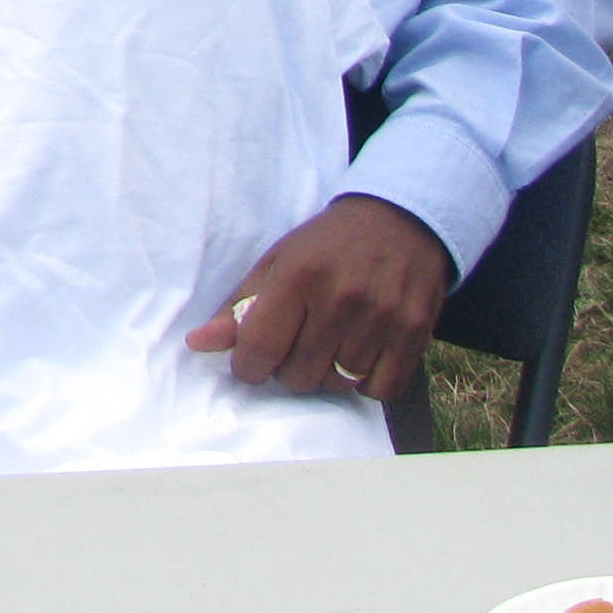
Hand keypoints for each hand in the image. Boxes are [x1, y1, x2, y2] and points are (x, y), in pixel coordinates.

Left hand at [185, 194, 451, 400]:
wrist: (399, 221)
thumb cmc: (326, 245)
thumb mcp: (276, 262)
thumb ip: (238, 307)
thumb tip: (197, 344)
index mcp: (298, 275)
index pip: (259, 348)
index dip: (247, 366)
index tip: (251, 361)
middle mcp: (341, 299)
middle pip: (298, 375)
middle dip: (287, 369)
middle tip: (294, 344)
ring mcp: (382, 319)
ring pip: (338, 385)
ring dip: (326, 375)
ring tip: (327, 345)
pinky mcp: (415, 335)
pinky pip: (380, 391)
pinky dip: (366, 383)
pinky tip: (359, 354)